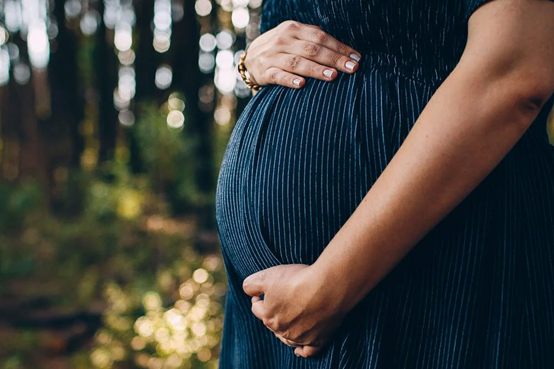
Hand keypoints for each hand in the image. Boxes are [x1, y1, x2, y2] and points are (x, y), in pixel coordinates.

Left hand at [242, 264, 347, 357]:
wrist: (328, 287)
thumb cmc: (298, 280)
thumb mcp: (267, 276)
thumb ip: (251, 284)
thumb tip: (247, 290)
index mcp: (268, 316)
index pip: (256, 308)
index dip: (258, 298)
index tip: (262, 292)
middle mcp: (282, 330)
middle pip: (272, 324)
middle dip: (272, 313)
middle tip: (279, 301)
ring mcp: (300, 337)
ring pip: (287, 338)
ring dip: (284, 331)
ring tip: (287, 321)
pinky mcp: (318, 340)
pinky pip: (307, 351)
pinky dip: (302, 350)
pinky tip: (298, 350)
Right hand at [243, 20, 361, 88]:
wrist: (248, 59)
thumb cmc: (280, 50)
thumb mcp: (294, 38)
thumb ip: (313, 40)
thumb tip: (344, 52)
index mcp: (293, 28)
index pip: (321, 37)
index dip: (339, 47)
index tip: (356, 58)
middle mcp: (283, 40)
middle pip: (312, 49)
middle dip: (334, 59)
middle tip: (352, 68)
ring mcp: (272, 56)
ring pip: (297, 62)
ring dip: (316, 69)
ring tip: (333, 76)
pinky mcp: (264, 72)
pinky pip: (278, 76)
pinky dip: (290, 80)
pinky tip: (302, 85)